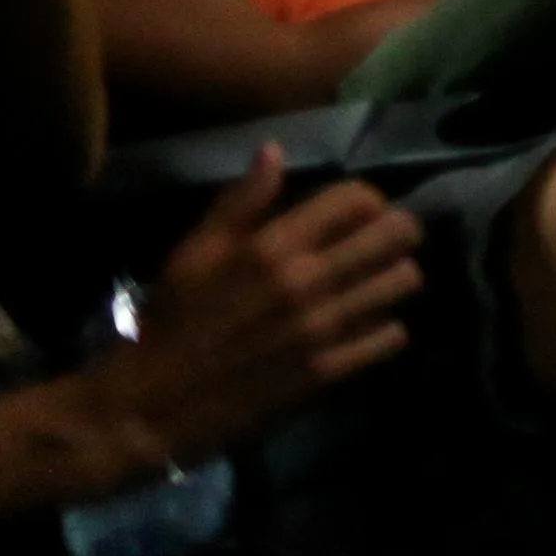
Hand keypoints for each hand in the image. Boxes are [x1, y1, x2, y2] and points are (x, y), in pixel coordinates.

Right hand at [84, 148, 422, 462]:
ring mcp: (322, 328)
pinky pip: (390, 336)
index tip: (357, 214)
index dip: (367, 200)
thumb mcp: (194, 253)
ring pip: (404, 282)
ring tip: (374, 283)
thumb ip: (241, 201)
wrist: (151, 405)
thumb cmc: (171, 322)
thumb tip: (275, 150)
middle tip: (378, 244)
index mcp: (273, 246)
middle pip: (398, 234)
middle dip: (396, 231)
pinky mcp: (328, 371)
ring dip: (394, 277)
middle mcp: (307, 281)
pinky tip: (365, 326)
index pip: (359, 198)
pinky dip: (385, 328)